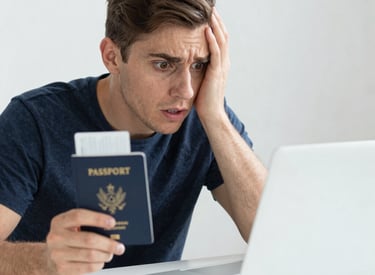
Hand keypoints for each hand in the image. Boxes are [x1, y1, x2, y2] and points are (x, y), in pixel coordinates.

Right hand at [46, 209, 124, 274]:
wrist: (49, 256)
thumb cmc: (68, 237)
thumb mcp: (72, 225)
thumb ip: (87, 222)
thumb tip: (112, 225)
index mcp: (60, 221)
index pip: (79, 216)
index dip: (97, 218)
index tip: (112, 222)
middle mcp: (56, 237)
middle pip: (88, 239)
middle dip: (108, 243)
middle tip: (120, 246)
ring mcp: (57, 254)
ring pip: (90, 255)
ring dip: (105, 255)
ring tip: (111, 254)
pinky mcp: (62, 269)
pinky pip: (87, 267)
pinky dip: (98, 264)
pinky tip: (101, 261)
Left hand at [195, 8, 229, 122]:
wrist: (211, 114)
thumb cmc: (204, 100)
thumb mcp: (202, 79)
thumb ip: (200, 68)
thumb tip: (191, 60)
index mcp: (221, 64)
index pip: (220, 39)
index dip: (216, 26)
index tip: (208, 15)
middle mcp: (224, 63)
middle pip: (223, 36)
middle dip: (217, 21)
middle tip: (211, 8)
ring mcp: (222, 67)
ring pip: (221, 41)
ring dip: (215, 26)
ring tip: (210, 13)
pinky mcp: (217, 73)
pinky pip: (215, 53)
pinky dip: (212, 41)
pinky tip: (207, 30)